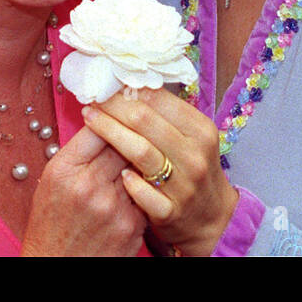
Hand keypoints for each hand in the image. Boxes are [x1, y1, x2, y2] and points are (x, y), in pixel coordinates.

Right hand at [20, 126, 146, 256]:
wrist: (58, 266)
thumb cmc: (52, 224)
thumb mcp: (51, 181)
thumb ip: (78, 150)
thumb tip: (103, 119)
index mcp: (65, 171)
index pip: (98, 127)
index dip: (111, 116)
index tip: (116, 109)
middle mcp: (90, 187)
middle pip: (124, 142)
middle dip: (130, 134)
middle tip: (135, 126)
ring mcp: (115, 208)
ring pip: (140, 166)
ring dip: (140, 160)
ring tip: (139, 155)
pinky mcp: (133, 225)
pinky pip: (147, 193)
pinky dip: (144, 188)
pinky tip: (138, 188)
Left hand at [81, 88, 238, 256]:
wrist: (212, 217)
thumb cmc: (193, 169)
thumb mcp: (191, 137)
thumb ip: (165, 114)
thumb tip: (130, 85)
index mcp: (200, 130)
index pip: (159, 100)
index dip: (129, 89)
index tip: (108, 83)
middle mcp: (195, 154)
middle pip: (144, 121)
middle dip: (113, 106)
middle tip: (92, 98)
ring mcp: (184, 185)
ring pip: (140, 152)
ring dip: (110, 132)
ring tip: (89, 119)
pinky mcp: (172, 211)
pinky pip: (145, 194)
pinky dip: (129, 182)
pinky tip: (116, 172)